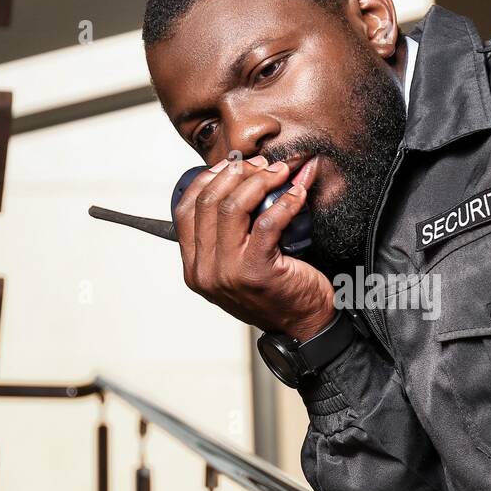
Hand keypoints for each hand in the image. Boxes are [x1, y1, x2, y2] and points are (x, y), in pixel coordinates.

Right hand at [173, 154, 333, 339]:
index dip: (208, 179)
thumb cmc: (277, 293)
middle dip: (236, 173)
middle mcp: (205, 272)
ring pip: (232, 207)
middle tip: (263, 164)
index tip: (232, 165)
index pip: (185, 210)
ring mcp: (228, 273)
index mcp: (194, 268)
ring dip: (259, 181)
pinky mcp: (257, 271)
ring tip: (281, 172)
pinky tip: (297, 192)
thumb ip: (227, 233)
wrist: (304, 327)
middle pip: (208, 203)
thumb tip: (237, 177)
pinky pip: (268, 222)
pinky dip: (286, 201)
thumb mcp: (238, 264)